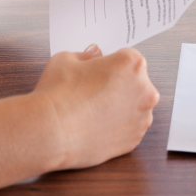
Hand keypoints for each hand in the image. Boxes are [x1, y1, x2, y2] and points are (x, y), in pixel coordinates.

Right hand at [32, 45, 158, 169]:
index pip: (127, 57)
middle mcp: (145, 90)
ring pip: (133, 107)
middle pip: (135, 82)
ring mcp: (142, 118)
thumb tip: (94, 56)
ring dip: (120, 106)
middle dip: (119, 84)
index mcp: (132, 64)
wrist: (50, 132)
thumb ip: (87, 55)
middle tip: (93, 91)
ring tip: (93, 111)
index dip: (111, 63)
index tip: (99, 71)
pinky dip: (116, 127)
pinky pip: (129, 128)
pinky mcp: (134, 140)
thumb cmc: (58, 93)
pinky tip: (95, 126)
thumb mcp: (66, 58)